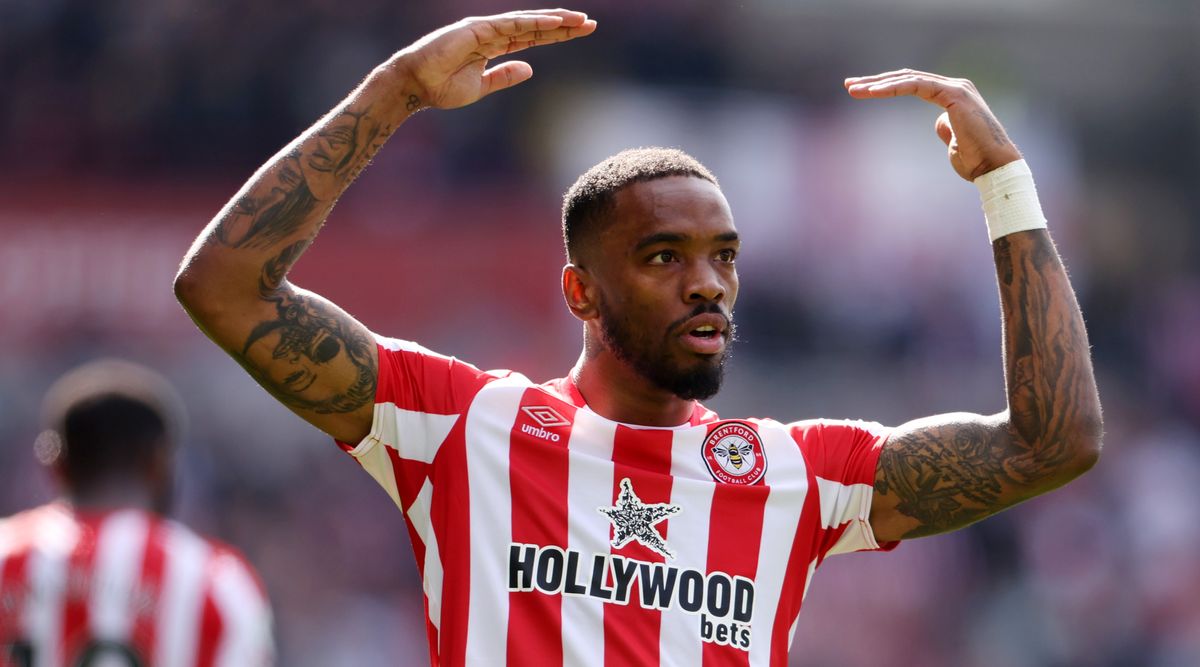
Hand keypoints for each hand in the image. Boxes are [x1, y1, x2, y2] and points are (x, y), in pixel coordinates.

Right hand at [390, 9, 596, 109]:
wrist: (416, 86)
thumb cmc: (442, 88)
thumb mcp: (481, 87)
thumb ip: (504, 77)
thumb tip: (530, 69)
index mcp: (494, 46)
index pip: (532, 38)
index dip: (557, 35)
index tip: (580, 33)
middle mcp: (492, 33)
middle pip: (535, 27)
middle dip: (563, 25)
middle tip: (590, 23)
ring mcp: (485, 29)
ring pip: (527, 22)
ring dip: (555, 21)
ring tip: (580, 20)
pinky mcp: (477, 29)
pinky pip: (511, 25)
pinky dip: (534, 22)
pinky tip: (554, 22)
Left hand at [844, 69, 1021, 180]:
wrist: (995, 168)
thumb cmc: (975, 161)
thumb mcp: (953, 142)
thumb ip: (944, 127)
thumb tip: (938, 122)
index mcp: (953, 95)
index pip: (913, 83)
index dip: (886, 85)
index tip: (861, 90)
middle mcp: (954, 86)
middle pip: (907, 77)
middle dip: (876, 80)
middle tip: (849, 84)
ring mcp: (955, 88)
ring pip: (909, 78)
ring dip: (878, 83)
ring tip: (854, 89)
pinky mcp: (955, 94)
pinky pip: (918, 85)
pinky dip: (894, 87)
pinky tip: (874, 91)